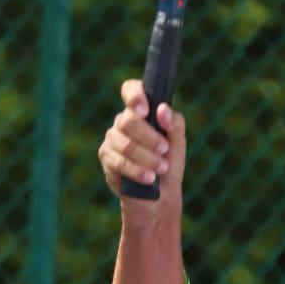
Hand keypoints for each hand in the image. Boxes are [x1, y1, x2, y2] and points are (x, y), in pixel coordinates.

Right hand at [98, 78, 185, 214]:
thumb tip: (163, 109)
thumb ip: (174, 124)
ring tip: (161, 168)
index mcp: (141, 110)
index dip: (135, 96)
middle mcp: (123, 121)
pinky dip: (137, 170)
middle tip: (165, 150)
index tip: (146, 110)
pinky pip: (119, 161)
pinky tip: (149, 178)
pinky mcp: (106, 157)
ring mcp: (112, 139)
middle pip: (128, 121)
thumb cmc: (169, 162)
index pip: (130, 90)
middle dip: (150, 137)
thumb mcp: (178, 143)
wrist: (160, 193)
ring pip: (125, 144)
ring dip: (147, 157)